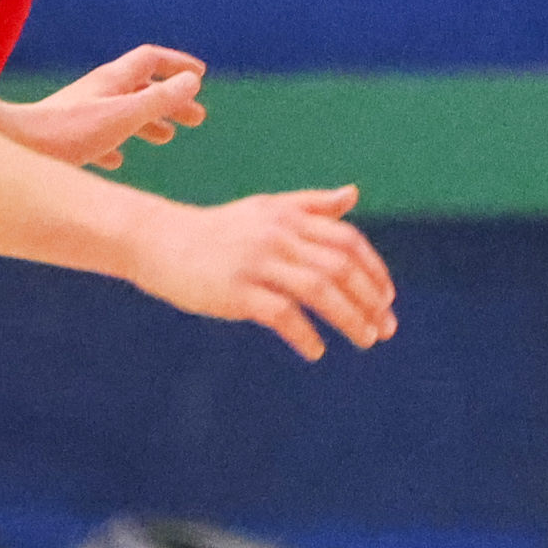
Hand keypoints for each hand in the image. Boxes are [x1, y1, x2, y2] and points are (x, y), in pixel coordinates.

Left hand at [0, 47, 208, 169]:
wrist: (13, 147)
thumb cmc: (69, 133)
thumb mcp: (124, 115)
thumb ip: (160, 99)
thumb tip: (192, 82)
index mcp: (112, 80)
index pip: (151, 60)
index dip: (178, 65)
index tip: (200, 76)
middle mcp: (96, 92)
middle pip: (141, 88)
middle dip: (171, 101)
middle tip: (197, 118)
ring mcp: (80, 114)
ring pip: (121, 112)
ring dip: (148, 122)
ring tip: (166, 137)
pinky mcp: (65, 139)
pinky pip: (97, 138)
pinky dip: (117, 145)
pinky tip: (117, 161)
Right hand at [128, 186, 395, 360]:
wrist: (159, 241)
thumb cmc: (218, 231)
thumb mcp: (266, 210)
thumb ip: (311, 205)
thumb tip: (353, 195)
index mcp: (289, 216)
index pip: (348, 241)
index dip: (374, 271)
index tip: (388, 299)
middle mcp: (277, 235)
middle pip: (339, 268)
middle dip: (370, 300)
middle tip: (385, 329)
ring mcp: (256, 262)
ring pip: (319, 290)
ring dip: (349, 319)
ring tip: (365, 340)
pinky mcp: (236, 290)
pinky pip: (282, 314)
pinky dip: (305, 335)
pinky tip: (316, 351)